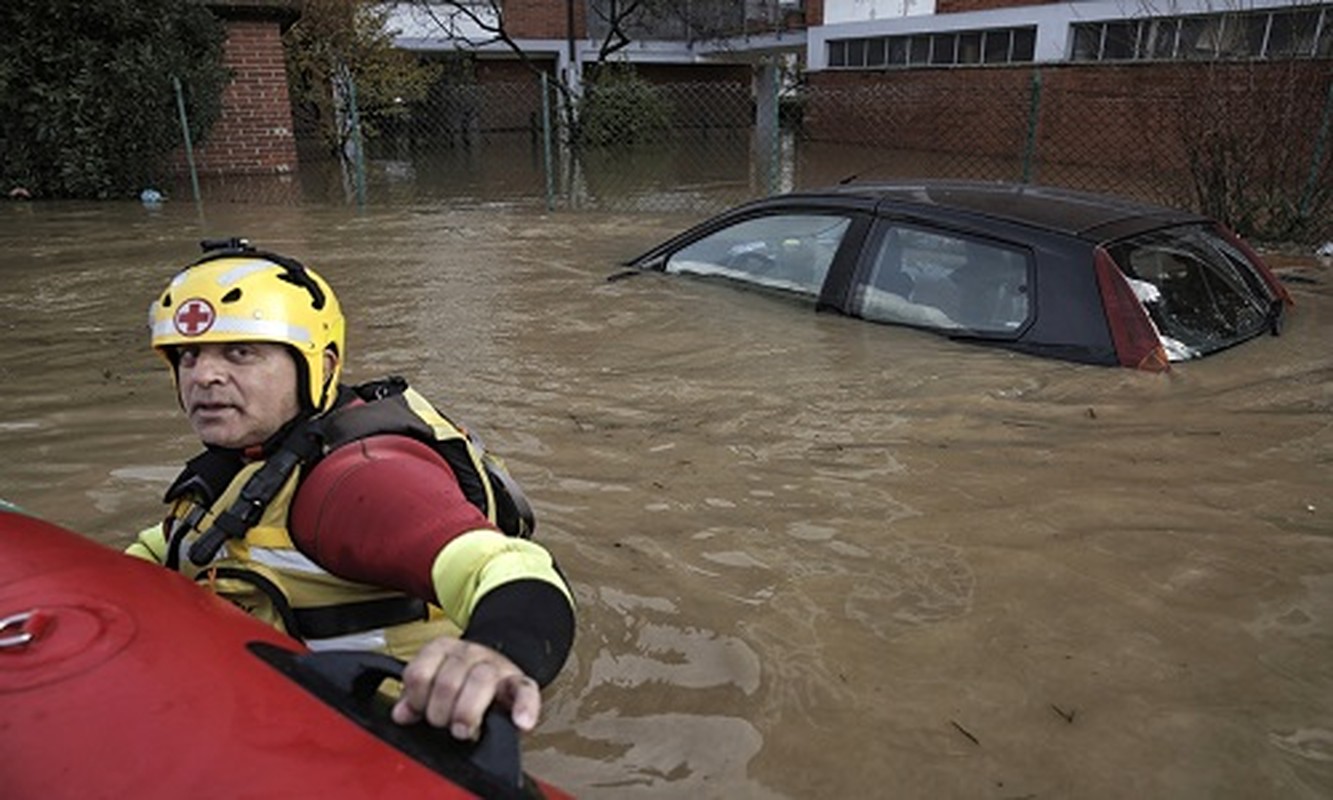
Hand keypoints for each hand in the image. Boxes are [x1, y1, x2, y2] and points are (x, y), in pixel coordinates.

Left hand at [390, 636, 541, 740]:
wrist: (497, 664)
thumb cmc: (462, 678)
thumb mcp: (434, 680)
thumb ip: (415, 696)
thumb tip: (401, 714)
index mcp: (443, 650)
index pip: (419, 673)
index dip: (416, 698)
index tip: (420, 711)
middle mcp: (469, 653)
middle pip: (448, 680)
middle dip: (441, 712)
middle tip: (443, 725)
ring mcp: (496, 666)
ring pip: (481, 681)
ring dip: (468, 711)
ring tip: (462, 730)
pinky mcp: (520, 682)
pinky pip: (526, 690)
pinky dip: (524, 708)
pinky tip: (521, 722)